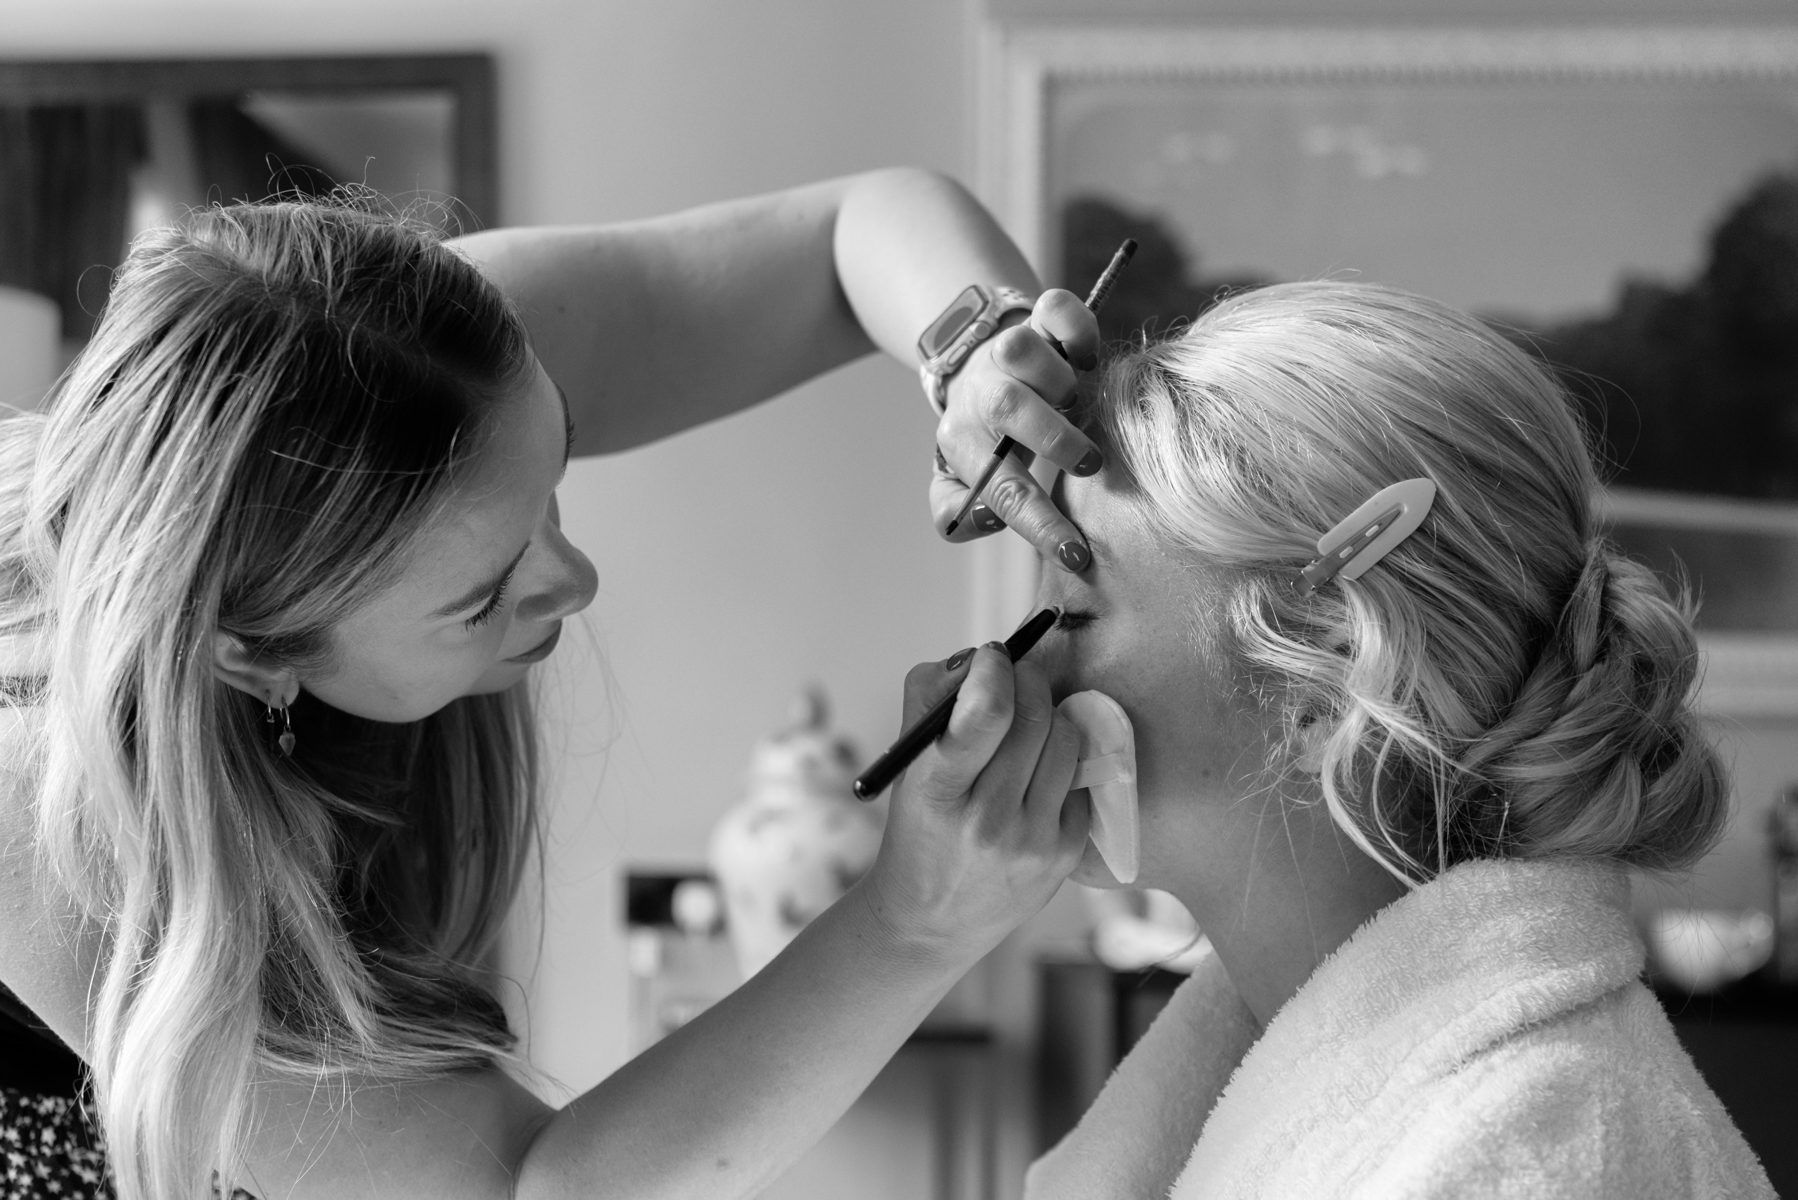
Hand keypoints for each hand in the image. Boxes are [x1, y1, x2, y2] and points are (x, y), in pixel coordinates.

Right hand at [855, 643, 1089, 966]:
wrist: (930, 919)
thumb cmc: (918, 825)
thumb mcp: (905, 764)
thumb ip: (931, 696)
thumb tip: (981, 660)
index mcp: (938, 792)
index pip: (986, 712)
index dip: (996, 668)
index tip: (993, 656)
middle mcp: (988, 820)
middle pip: (1034, 716)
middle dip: (1026, 681)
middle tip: (1012, 679)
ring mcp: (1032, 840)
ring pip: (1065, 739)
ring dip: (1048, 716)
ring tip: (1024, 727)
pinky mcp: (1064, 854)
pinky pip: (1079, 777)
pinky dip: (1060, 762)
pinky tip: (1035, 775)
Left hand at [931, 288, 1102, 570]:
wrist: (979, 358)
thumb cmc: (988, 434)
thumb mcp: (966, 478)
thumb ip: (961, 512)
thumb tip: (986, 519)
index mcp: (964, 440)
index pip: (1000, 490)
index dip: (1039, 524)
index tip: (1076, 553)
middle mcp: (985, 392)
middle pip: (1007, 407)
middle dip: (1054, 437)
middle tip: (1089, 463)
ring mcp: (1010, 350)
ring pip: (1020, 350)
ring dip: (1057, 380)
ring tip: (1077, 404)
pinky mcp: (1039, 317)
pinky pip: (1056, 308)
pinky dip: (1077, 329)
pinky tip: (1087, 357)